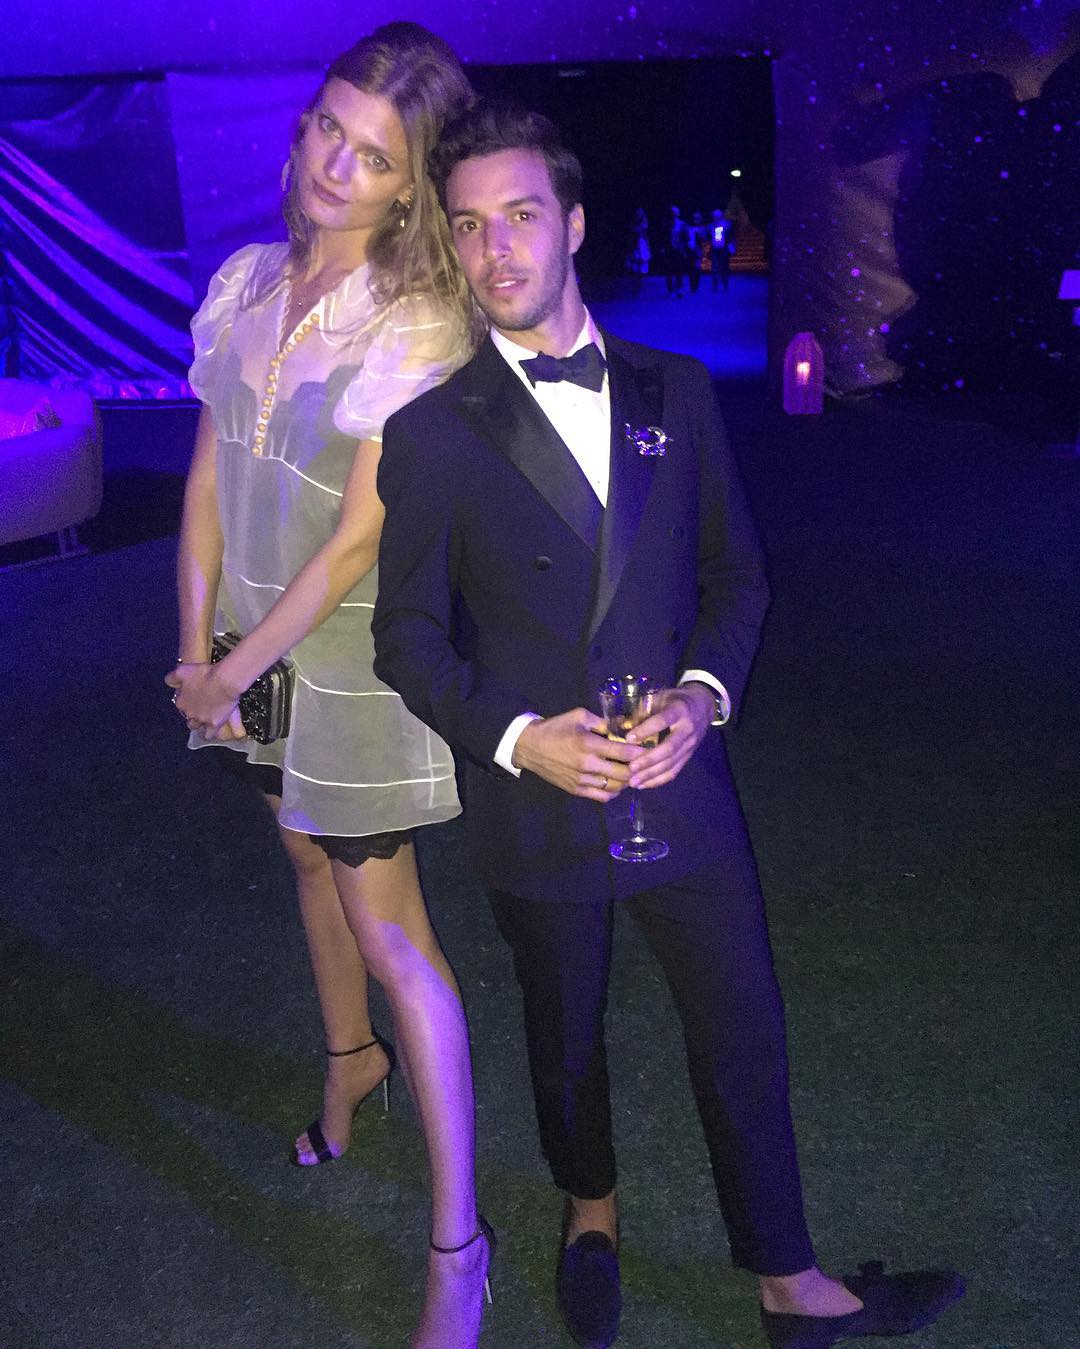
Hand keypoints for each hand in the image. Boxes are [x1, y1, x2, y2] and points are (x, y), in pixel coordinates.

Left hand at [165, 662, 244, 738]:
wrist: (223, 681)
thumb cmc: (204, 673)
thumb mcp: (183, 670)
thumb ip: (172, 677)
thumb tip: (168, 681)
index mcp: (181, 701)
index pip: (180, 704)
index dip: (187, 701)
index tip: (193, 696)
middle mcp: (189, 713)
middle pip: (187, 717)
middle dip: (191, 714)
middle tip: (199, 708)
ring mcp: (201, 720)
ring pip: (195, 727)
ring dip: (198, 725)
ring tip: (204, 721)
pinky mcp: (214, 724)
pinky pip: (209, 734)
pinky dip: (209, 733)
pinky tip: (212, 731)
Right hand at [513, 707, 641, 800]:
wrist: (530, 747)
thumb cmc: (556, 728)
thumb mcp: (579, 716)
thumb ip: (603, 722)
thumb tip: (624, 727)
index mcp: (589, 744)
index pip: (624, 752)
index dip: (640, 752)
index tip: (648, 748)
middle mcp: (588, 765)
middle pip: (624, 774)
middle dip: (637, 768)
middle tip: (642, 762)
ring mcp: (582, 780)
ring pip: (615, 787)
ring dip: (627, 781)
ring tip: (629, 772)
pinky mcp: (576, 790)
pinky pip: (602, 797)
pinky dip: (613, 791)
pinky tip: (615, 783)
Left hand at [624, 684, 714, 789]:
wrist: (703, 706)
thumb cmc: (674, 700)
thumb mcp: (660, 697)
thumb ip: (642, 709)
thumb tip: (616, 723)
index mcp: (679, 710)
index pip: (662, 721)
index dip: (646, 730)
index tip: (628, 738)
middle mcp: (687, 729)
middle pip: (669, 748)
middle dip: (649, 760)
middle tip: (630, 768)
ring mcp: (690, 745)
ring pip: (672, 763)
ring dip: (651, 774)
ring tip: (633, 782)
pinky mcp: (688, 756)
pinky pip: (674, 771)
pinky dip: (658, 780)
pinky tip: (644, 784)